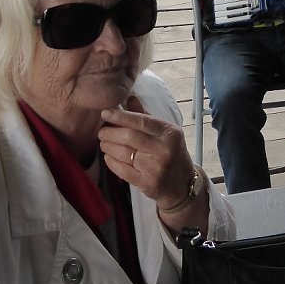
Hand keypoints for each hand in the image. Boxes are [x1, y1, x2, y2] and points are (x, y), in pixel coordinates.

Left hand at [98, 96, 199, 212]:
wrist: (182, 185)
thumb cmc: (172, 153)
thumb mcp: (165, 133)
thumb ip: (146, 116)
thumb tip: (129, 98)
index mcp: (170, 133)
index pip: (142, 121)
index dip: (121, 116)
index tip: (105, 113)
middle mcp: (164, 149)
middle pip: (130, 137)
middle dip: (111, 133)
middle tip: (101, 132)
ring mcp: (156, 168)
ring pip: (124, 154)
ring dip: (109, 147)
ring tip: (104, 143)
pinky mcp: (147, 183)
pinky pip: (123, 170)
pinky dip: (112, 162)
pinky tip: (108, 157)